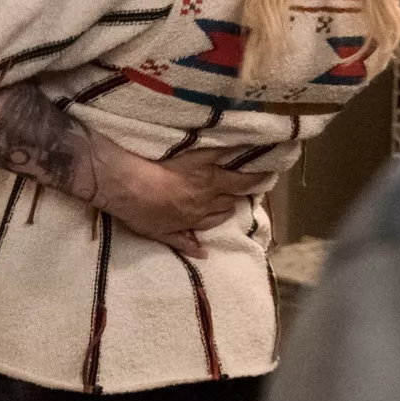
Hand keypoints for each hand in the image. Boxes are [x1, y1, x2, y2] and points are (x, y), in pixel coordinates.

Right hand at [91, 142, 260, 257]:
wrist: (130, 187)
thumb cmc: (161, 165)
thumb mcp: (194, 152)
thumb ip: (217, 150)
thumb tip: (243, 147)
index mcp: (210, 184)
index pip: (242, 182)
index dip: (257, 179)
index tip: (269, 176)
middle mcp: (203, 205)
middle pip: (227, 202)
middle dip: (238, 196)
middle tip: (245, 191)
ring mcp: (186, 222)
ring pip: (211, 221)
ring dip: (222, 215)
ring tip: (229, 210)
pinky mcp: (167, 232)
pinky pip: (185, 243)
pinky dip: (196, 248)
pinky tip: (203, 253)